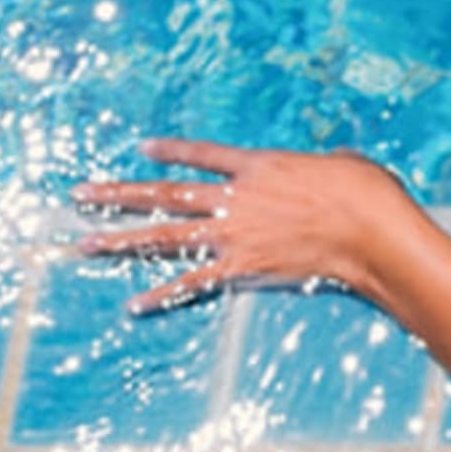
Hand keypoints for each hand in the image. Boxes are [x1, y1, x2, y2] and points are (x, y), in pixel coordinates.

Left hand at [71, 139, 440, 313]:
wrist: (369, 229)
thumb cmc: (364, 190)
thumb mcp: (342, 163)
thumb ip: (321, 166)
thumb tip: (332, 166)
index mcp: (257, 166)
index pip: (202, 156)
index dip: (171, 151)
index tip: (143, 148)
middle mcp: (235, 197)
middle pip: (165, 194)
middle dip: (119, 194)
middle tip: (81, 194)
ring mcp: (234, 234)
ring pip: (166, 236)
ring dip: (122, 239)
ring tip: (86, 242)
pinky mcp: (242, 268)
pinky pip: (194, 283)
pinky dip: (162, 294)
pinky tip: (133, 303)